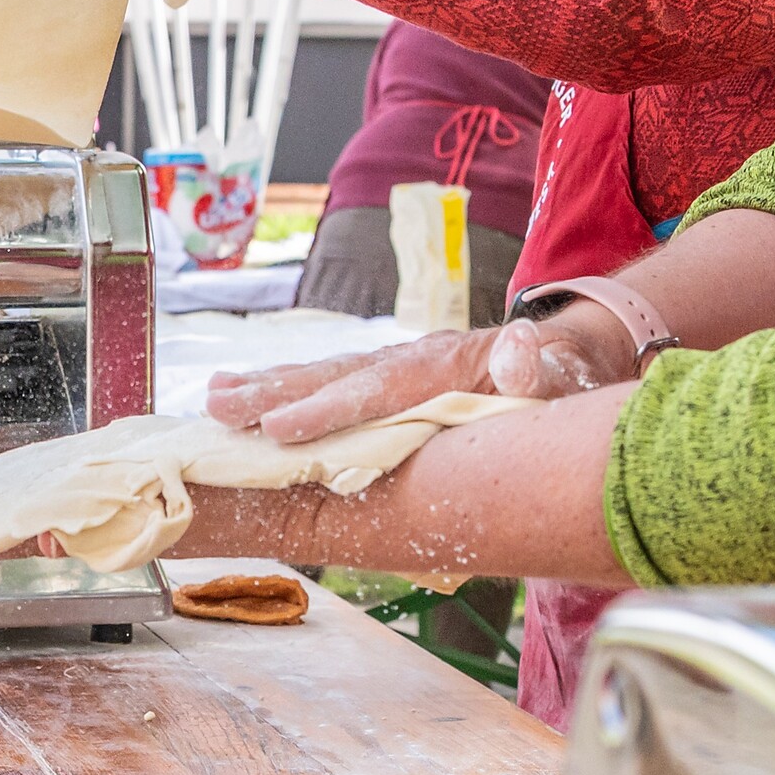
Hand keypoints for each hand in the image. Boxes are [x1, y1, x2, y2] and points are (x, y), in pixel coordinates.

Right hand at [206, 316, 636, 443]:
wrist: (560, 355)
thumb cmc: (559, 380)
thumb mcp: (561, 376)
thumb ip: (537, 368)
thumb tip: (522, 346)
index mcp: (448, 364)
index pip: (380, 389)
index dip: (328, 410)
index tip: (279, 428)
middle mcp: (409, 359)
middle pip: (336, 375)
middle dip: (275, 392)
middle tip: (220, 407)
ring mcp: (392, 366)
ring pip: (322, 374)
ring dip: (265, 386)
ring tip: (213, 397)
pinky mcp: (380, 379)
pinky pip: (326, 384)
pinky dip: (280, 388)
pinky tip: (237, 396)